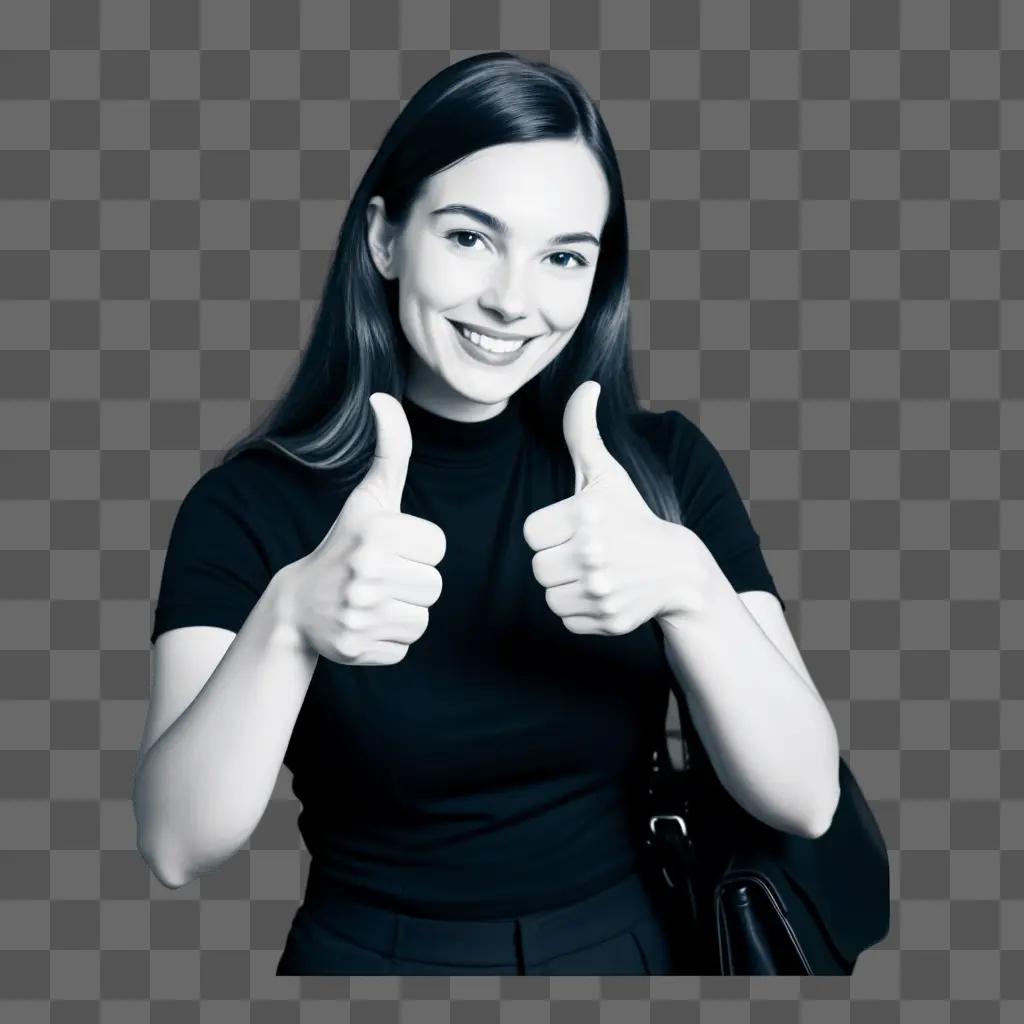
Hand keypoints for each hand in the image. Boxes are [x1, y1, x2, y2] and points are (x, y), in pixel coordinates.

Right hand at [281, 392, 445, 665]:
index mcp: (376, 529)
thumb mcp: (370, 496)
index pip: (437, 546)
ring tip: (373, 600)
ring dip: (403, 611)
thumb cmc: (346, 543)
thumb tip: (382, 397)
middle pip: (434, 585)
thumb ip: (391, 448)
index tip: (388, 547)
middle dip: (412, 582)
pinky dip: (388, 640)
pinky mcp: (357, 648)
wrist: (299, 605)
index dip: (417, 548)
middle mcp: (366, 570)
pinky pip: (405, 647)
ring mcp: (359, 612)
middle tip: (379, 577)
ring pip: (422, 618)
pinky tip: (365, 624)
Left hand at [522, 381, 710, 636]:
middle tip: (590, 552)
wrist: (677, 568)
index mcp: (585, 515)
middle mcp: (592, 554)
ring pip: (549, 595)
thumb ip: (583, 432)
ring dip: (567, 586)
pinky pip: (566, 619)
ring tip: (597, 572)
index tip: (579, 527)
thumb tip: (587, 386)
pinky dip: (581, 611)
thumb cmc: (632, 517)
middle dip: (559, 559)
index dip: (552, 530)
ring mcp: (600, 590)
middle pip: (538, 567)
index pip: (531, 533)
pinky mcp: (606, 620)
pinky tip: (605, 593)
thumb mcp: (607, 474)